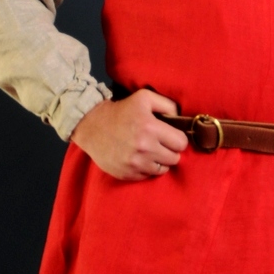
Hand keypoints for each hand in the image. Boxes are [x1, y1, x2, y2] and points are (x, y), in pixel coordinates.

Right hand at [70, 89, 187, 180]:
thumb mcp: (144, 97)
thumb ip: (167, 104)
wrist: (91, 126)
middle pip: (174, 158)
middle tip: (160, 144)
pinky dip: (146, 169)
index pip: (181, 143)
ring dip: (159, 161)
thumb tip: (181, 118)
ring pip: (163, 170)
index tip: (170, 136)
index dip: (178, 139)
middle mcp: (144, 148)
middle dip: (170, 150)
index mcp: (150, 128)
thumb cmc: (121, 111)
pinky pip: (148, 176)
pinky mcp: (126, 174)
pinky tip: (139, 158)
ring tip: (150, 151)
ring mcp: (134, 163)